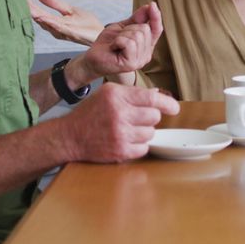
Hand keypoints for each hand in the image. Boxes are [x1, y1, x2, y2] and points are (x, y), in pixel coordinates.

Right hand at [29, 0, 103, 44]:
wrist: (100, 34)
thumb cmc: (86, 24)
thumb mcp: (69, 10)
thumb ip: (55, 4)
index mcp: (54, 22)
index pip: (38, 13)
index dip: (28, 6)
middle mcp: (55, 29)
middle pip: (39, 19)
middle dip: (29, 11)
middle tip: (18, 2)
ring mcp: (63, 31)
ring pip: (46, 24)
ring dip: (37, 16)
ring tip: (28, 8)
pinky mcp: (72, 33)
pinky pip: (59, 28)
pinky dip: (50, 23)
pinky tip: (43, 18)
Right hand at [63, 83, 179, 162]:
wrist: (70, 137)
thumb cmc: (90, 113)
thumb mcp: (108, 94)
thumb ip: (132, 93)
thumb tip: (157, 94)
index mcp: (116, 95)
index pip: (151, 98)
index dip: (167, 103)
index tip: (174, 108)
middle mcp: (119, 113)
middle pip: (154, 117)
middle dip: (149, 118)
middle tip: (137, 119)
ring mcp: (120, 133)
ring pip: (151, 133)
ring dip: (144, 133)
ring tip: (128, 130)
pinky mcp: (120, 151)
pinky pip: (144, 148)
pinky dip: (138, 146)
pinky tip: (125, 141)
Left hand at [79, 2, 163, 77]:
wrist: (92, 58)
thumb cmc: (107, 44)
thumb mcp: (123, 27)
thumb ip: (137, 19)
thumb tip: (149, 7)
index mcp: (146, 46)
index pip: (157, 30)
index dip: (156, 17)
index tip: (152, 5)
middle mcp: (146, 55)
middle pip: (145, 29)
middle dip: (129, 28)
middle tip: (118, 38)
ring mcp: (140, 61)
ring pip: (137, 36)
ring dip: (122, 35)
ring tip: (115, 44)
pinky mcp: (131, 64)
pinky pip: (129, 43)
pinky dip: (118, 41)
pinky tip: (113, 47)